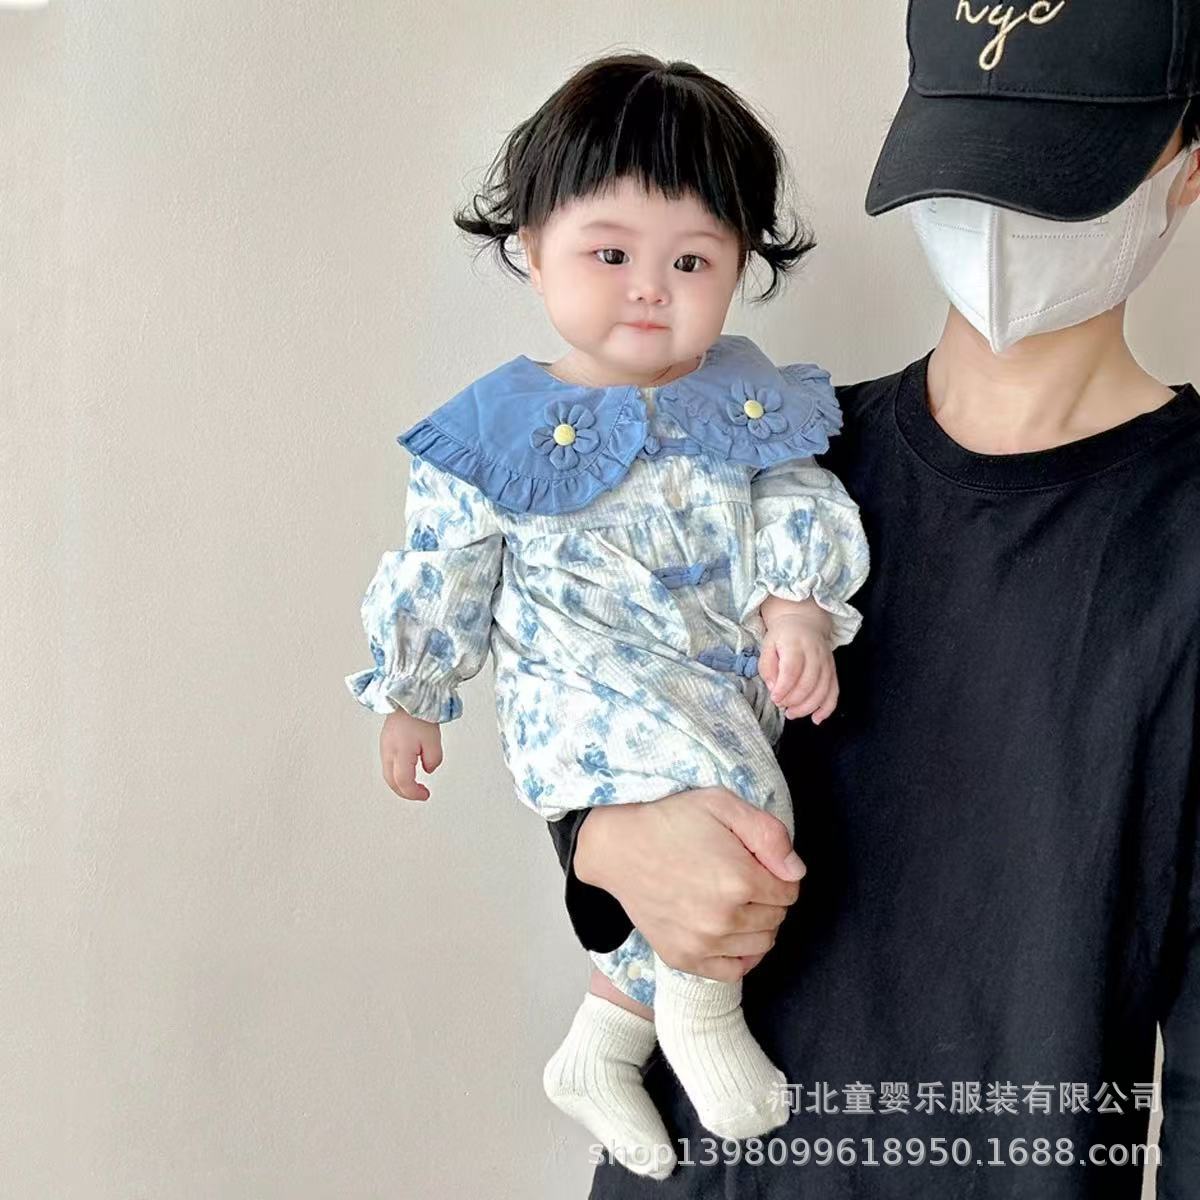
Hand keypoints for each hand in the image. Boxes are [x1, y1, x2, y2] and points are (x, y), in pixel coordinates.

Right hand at [379, 708, 442, 800]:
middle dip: (405, 792)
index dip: (414, 793)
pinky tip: (407, 771)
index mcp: (400, 752)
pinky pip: (388, 764)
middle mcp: (388, 751)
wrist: (408, 696)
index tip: (426, 794)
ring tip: (415, 786)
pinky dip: (397, 773)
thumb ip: (433, 759)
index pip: (403, 781)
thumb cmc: (420, 714)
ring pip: (387, 774)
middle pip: (391, 781)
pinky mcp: (385, 741)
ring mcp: (385, 746)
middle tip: (420, 794)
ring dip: (400, 784)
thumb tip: (428, 769)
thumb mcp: (434, 740)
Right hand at [574, 789, 804, 981]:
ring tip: (733, 900)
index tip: (757, 862)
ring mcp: (702, 943)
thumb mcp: (722, 804)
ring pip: (761, 945)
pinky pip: (733, 971)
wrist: (618, 847)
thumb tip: (796, 872)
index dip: (778, 873)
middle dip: (768, 897)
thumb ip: (769, 834)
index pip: (790, 891)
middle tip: (741, 877)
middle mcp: (724, 918)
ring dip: (757, 924)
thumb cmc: (669, 821)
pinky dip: (740, 955)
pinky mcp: (683, 957)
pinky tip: (728, 932)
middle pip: (777, 918)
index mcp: (740, 879)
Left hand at [757, 600, 838, 723]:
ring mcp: (827, 662)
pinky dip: (827, 708)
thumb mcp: (767, 645)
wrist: (804, 622)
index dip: (783, 688)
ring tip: (792, 714)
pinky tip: (816, 719)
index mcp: (795, 644)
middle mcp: (815, 653)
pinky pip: (834, 692)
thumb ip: (767, 667)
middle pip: (808, 683)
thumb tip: (774, 688)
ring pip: (822, 690)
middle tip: (781, 705)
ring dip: (807, 707)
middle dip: (793, 700)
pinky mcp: (833, 671)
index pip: (792, 669)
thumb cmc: (782, 636)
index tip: (775, 698)